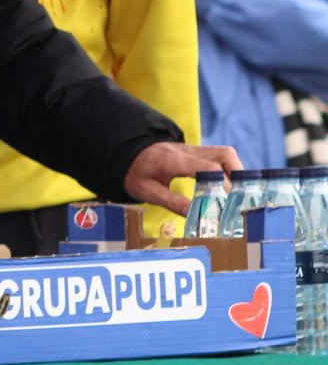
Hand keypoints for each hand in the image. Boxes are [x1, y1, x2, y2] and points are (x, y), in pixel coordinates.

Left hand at [123, 140, 242, 214]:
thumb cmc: (135, 172)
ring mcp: (194, 149)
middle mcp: (187, 151)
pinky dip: (229, 171)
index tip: (228, 203)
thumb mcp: (146, 191)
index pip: (207, 167)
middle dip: (238, 176)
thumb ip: (171, 201)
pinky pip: (221, 157)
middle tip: (238, 199)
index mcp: (173, 160)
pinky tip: (228, 189)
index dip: (222, 184)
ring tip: (236, 195)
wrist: (125, 153)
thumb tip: (195, 215)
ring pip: (226, 154)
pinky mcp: (197, 152)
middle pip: (225, 154)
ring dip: (237, 173)